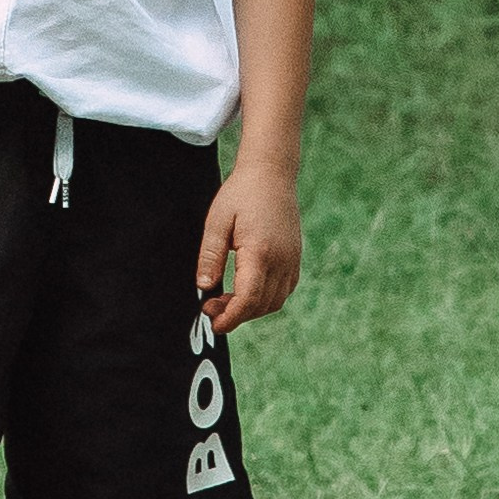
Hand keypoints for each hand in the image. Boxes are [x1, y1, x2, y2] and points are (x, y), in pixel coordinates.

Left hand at [196, 155, 301, 331]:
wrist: (271, 174)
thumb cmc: (241, 194)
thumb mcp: (217, 222)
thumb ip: (211, 256)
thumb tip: (204, 287)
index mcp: (261, 252)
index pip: (248, 299)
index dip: (230, 317)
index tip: (214, 324)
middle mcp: (282, 261)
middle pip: (261, 305)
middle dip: (236, 315)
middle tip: (210, 308)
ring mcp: (292, 261)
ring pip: (274, 302)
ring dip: (250, 309)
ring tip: (225, 300)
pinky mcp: (295, 259)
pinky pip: (283, 291)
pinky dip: (265, 299)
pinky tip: (245, 289)